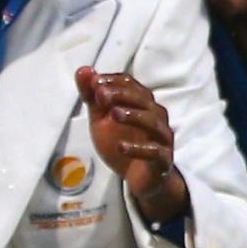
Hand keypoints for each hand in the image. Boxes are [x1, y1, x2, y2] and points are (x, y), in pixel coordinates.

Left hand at [77, 66, 188, 225]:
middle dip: (122, 94)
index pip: (131, 84)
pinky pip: (155, 152)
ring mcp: (162, 138)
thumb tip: (83, 69)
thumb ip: (92, 97)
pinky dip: (139, 149)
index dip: (114, 81)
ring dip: (133, 116)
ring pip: (153, 122)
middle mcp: (155, 116)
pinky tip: (121, 147)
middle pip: (144, 99)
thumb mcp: (101, 119)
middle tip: (101, 95)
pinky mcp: (163, 160)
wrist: (139, 178)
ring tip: (114, 114)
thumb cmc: (123, 142)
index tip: (94, 82)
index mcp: (141, 103)